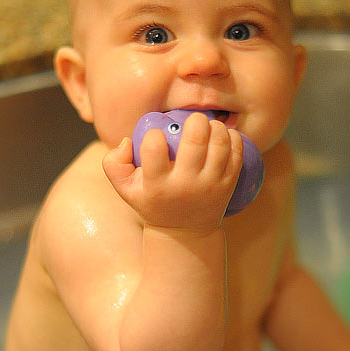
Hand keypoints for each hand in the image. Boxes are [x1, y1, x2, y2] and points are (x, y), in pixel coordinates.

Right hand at [102, 112, 242, 232]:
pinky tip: (223, 135)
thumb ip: (113, 163)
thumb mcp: (125, 189)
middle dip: (195, 120)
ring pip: (220, 143)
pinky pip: (236, 152)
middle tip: (192, 120)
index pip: (154, 148)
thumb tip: (127, 140)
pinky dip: (232, 137)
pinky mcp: (229, 185)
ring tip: (208, 126)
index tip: (158, 136)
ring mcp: (210, 185)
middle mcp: (185, 185)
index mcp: (157, 185)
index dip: (155, 134)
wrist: (185, 230)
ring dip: (215, 126)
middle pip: (195, 140)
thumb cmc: (152, 201)